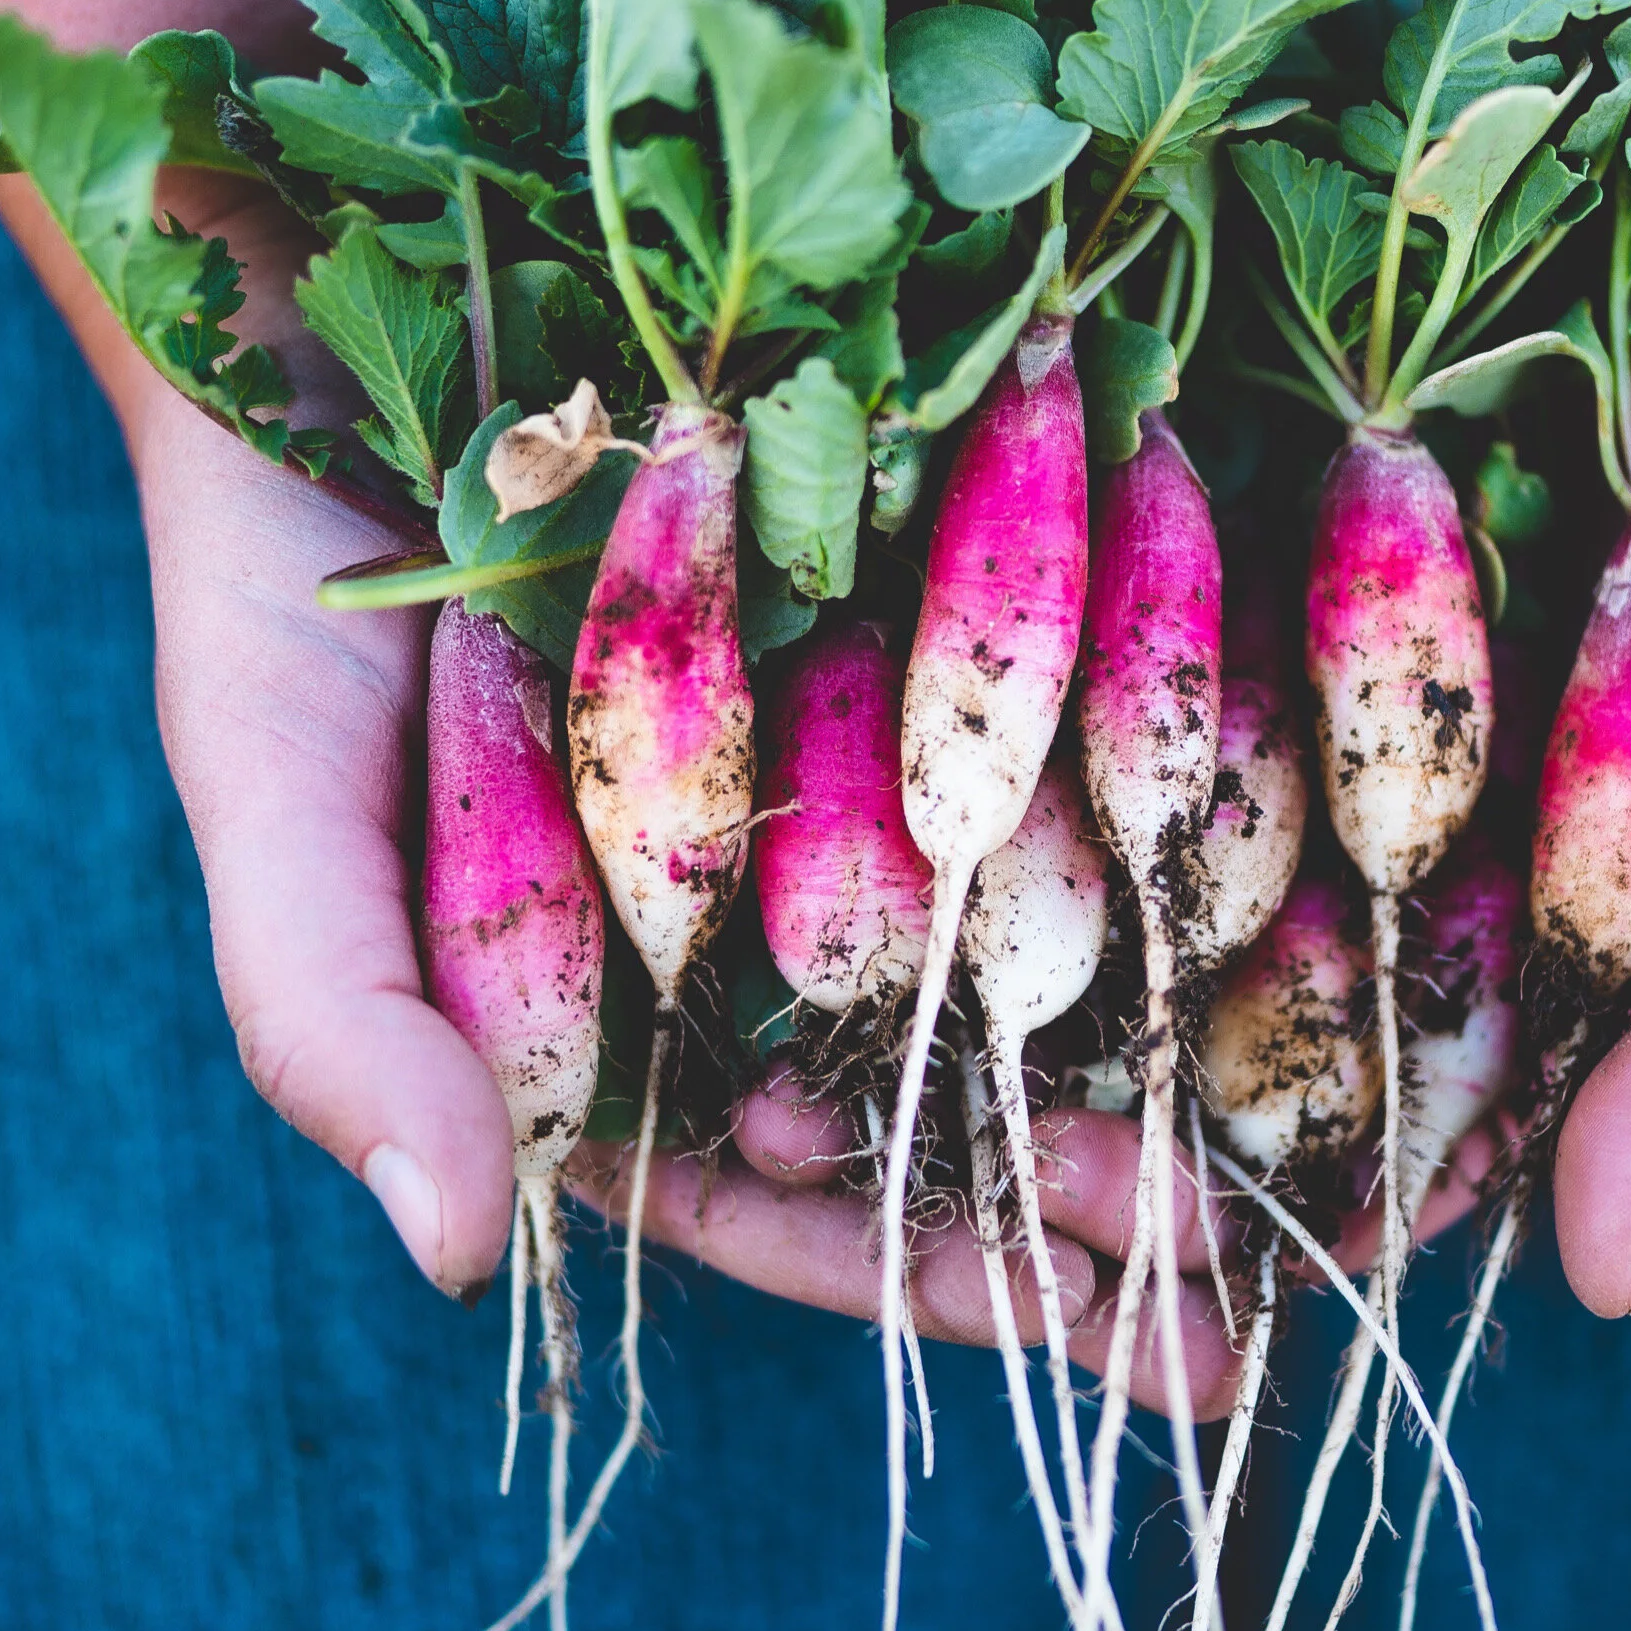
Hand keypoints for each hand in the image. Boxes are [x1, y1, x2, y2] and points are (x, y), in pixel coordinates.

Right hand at [120, 182, 1247, 1393]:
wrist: (321, 278)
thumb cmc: (279, 573)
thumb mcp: (278, 800)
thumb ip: (346, 1021)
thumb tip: (461, 1253)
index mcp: (609, 1014)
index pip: (794, 1196)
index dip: (951, 1284)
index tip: (1129, 1351)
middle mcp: (748, 915)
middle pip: (953, 1089)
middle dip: (1114, 1189)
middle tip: (1298, 1280)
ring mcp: (843, 762)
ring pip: (1036, 925)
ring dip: (1182, 1019)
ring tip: (1352, 1112)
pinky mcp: (916, 612)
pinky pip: (1062, 718)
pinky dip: (1170, 785)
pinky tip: (1314, 853)